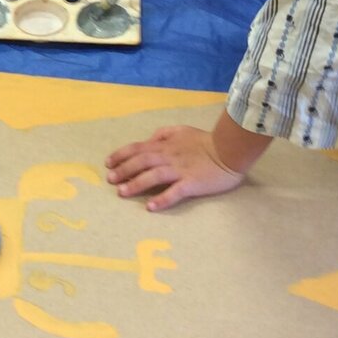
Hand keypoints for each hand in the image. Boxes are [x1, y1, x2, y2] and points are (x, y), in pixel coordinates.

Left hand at [105, 125, 244, 210]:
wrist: (230, 150)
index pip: (138, 148)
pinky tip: (150, 207)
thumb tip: (149, 140)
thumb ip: (164, 134)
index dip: (122, 155)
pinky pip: (175, 192)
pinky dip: (162, 199)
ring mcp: (180, 170)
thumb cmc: (205, 141)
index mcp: (166, 145)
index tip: (108, 163)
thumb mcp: (182, 130)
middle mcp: (169, 157)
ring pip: (153, 176)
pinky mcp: (192, 183)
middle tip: (110, 180)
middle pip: (141, 162)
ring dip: (136, 184)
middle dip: (124, 170)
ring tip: (122, 193)